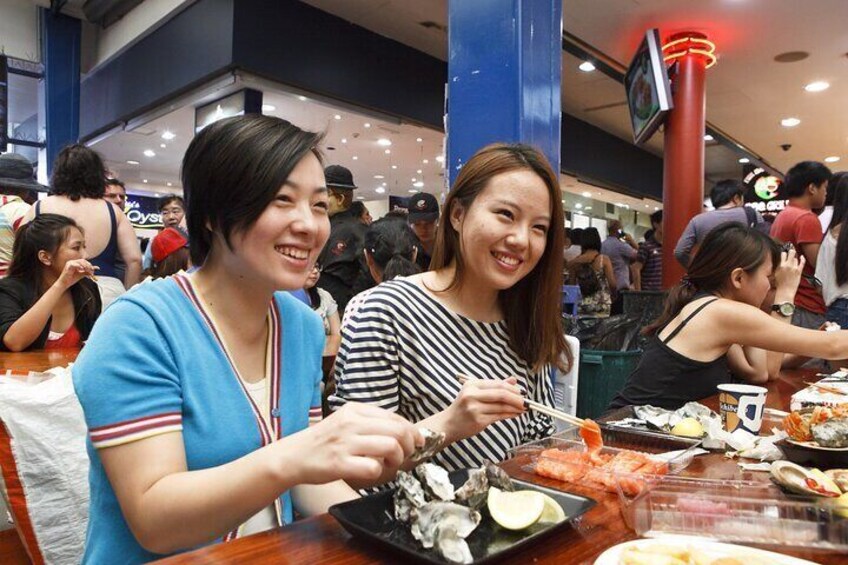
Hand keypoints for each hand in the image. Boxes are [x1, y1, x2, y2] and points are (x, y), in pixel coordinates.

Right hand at [54, 259, 97, 289]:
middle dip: (89, 266)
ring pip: (80, 262)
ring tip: (88, 272)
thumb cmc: (72, 279)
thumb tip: (98, 268)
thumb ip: (88, 271)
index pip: (85, 261)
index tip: (93, 272)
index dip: (90, 266)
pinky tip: (82, 270)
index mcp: (76, 263)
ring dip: (86, 266)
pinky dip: (79, 266)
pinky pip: (74, 264)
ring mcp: (69, 263)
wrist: (64, 284)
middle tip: (91, 272)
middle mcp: (72, 261)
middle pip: (83, 261)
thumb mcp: (82, 274)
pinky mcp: (67, 266)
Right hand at [291, 403, 421, 483]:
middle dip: (410, 446)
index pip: (396, 417)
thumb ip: (370, 422)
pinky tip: (373, 472)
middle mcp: (351, 423)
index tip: (418, 442)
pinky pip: (373, 468)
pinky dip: (380, 473)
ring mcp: (345, 443)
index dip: (412, 431)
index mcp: (355, 410)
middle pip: (398, 431)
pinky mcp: (340, 464)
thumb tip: (404, 430)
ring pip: (390, 447)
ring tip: (391, 465)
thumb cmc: (324, 441)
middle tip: (407, 455)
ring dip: (397, 459)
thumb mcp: (345, 421)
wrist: (293, 455)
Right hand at [443, 377, 525, 441]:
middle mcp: (472, 395)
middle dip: (517, 398)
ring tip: (523, 408)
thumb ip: (494, 386)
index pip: (497, 384)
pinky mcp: (478, 420)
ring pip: (502, 406)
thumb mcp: (475, 392)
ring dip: (516, 408)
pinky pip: (499, 416)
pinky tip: (515, 414)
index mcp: (472, 384)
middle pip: (501, 394)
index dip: (512, 388)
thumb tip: (513, 380)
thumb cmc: (463, 407)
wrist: (448, 424)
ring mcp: (475, 408)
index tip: (522, 392)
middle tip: (526, 401)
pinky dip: (510, 415)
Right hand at [773, 247, 804, 293]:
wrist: (785, 291)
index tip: (785, 253)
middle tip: (791, 251)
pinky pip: (802, 262)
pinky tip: (802, 257)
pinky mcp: (799, 271)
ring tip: (794, 258)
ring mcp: (794, 268)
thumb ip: (778, 266)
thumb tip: (781, 261)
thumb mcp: (775, 273)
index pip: (783, 254)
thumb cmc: (779, 284)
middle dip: (791, 251)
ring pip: (796, 258)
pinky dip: (802, 259)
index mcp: (780, 265)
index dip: (784, 253)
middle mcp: (787, 265)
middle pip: (790, 253)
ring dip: (795, 258)